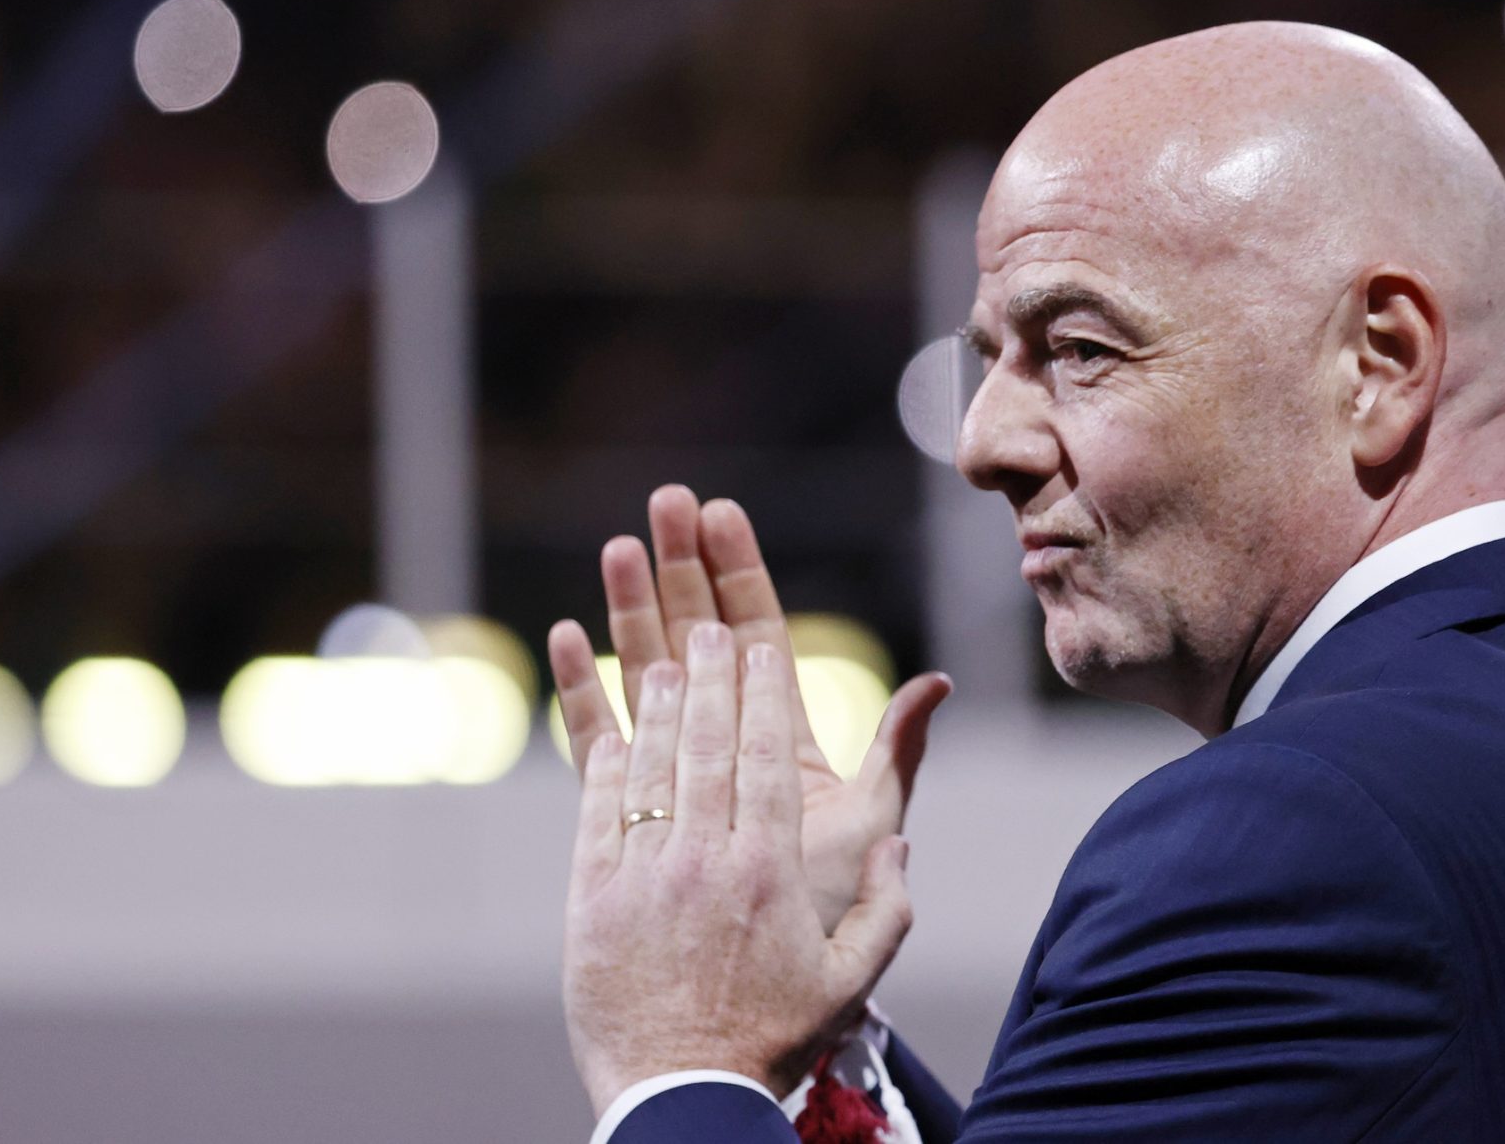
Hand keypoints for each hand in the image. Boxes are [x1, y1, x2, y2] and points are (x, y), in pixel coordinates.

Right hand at [550, 484, 950, 933]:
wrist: (758, 1002)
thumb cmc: (820, 919)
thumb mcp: (866, 829)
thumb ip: (894, 754)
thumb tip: (937, 681)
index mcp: (782, 743)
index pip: (761, 636)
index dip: (740, 573)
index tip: (720, 513)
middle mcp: (727, 751)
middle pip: (701, 639)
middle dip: (683, 569)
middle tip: (664, 500)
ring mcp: (676, 777)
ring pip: (649, 675)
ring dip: (632, 611)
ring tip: (617, 546)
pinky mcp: (628, 812)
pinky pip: (601, 741)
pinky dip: (583, 690)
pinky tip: (567, 638)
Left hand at [563, 625, 912, 1113]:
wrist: (683, 1095)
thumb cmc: (773, 1040)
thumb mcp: (852, 980)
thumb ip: (888, 906)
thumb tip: (901, 844)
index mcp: (770, 870)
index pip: (767, 757)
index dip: (760, 694)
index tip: (758, 648)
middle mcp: (706, 859)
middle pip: (708, 745)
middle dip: (710, 678)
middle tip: (709, 631)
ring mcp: (643, 875)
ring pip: (652, 768)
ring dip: (658, 706)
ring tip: (664, 659)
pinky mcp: (591, 900)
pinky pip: (598, 813)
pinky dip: (605, 763)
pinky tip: (613, 729)